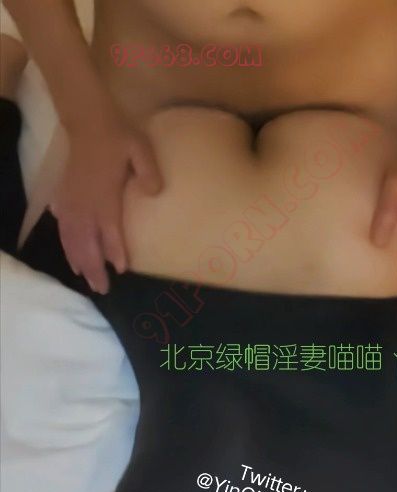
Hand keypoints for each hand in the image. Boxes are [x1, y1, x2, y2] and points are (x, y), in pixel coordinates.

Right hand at [50, 113, 162, 292]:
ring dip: (78, 260)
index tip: (120, 270)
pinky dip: (66, 243)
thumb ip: (149, 172)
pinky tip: (70, 254)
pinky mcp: (64, 196)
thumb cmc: (117, 135)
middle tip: (102, 289)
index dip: (114, 251)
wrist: (87, 119)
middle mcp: (85, 202)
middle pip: (87, 242)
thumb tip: (155, 194)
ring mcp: (72, 200)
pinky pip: (62, 226)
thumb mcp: (140, 148)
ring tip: (85, 279)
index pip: (110, 230)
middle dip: (94, 267)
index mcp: (105, 194)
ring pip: (71, 238)